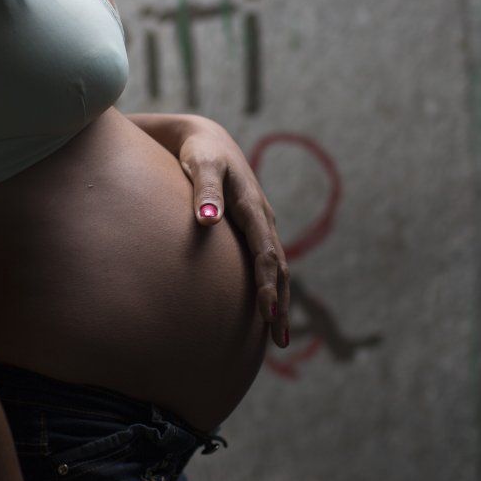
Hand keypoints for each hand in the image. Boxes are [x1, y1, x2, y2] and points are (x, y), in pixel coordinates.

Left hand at [178, 117, 289, 348]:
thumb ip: (204, 191)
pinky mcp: (252, 232)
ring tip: (278, 337)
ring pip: (276, 269)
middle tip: (279, 340)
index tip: (267, 314)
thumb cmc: (199, 152)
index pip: (265, 254)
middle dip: (281, 304)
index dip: (267, 285)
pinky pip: (266, 265)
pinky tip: (263, 312)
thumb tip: (207, 222)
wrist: (206, 140)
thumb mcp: (200, 165)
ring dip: (279, 301)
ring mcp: (260, 226)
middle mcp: (262, 219)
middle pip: (278, 268)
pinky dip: (270, 289)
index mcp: (253, 207)